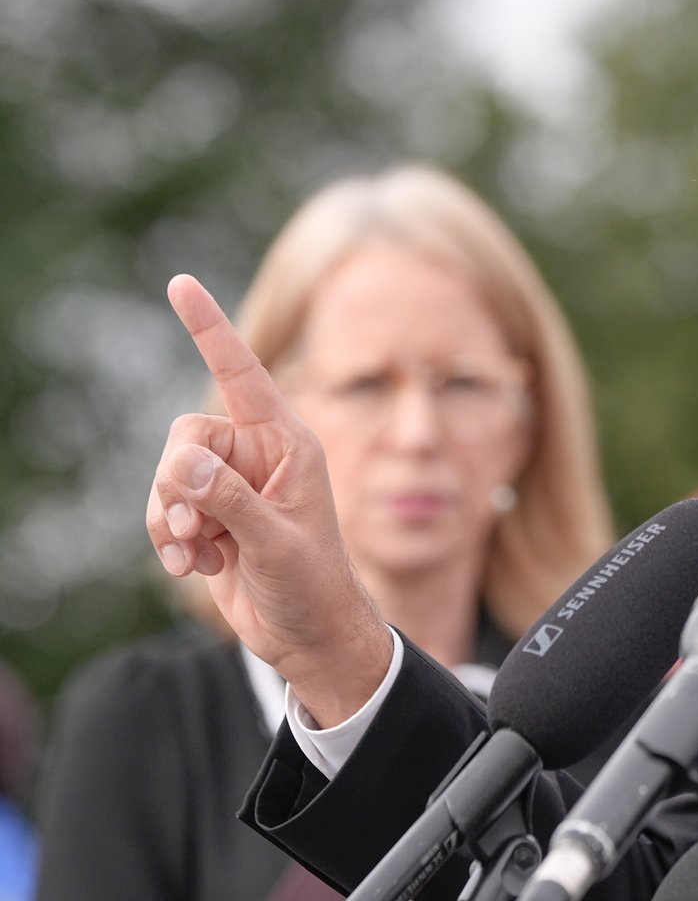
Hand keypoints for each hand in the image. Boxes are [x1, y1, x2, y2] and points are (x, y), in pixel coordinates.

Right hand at [146, 274, 391, 724]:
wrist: (309, 636)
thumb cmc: (313, 586)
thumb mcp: (276, 542)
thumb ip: (229, 501)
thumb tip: (184, 467)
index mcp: (287, 442)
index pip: (242, 372)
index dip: (210, 327)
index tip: (181, 282)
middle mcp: (257, 454)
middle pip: (185, 436)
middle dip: (178, 483)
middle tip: (199, 528)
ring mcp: (231, 486)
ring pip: (167, 476)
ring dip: (171, 520)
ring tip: (203, 554)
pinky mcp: (209, 517)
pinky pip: (162, 510)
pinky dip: (169, 541)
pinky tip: (198, 567)